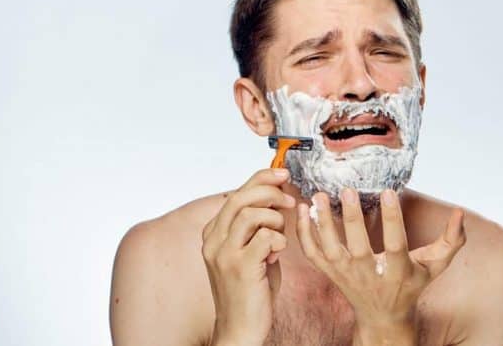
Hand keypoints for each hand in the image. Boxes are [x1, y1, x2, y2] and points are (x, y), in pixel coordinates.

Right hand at [201, 168, 295, 345]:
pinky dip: (277, 239)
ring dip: (274, 219)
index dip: (261, 179)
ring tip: (281, 234)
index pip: (236, 193)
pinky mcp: (239, 267)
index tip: (282, 175)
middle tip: (288, 199)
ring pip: (250, 214)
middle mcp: (214, 240)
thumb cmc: (250, 289)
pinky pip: (263, 237)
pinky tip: (278, 252)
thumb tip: (276, 198)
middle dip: (270, 192)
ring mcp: (224, 254)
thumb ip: (257, 226)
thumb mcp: (250, 251)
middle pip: (240, 197)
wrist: (240, 327)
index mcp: (214, 233)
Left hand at [295, 188, 465, 343]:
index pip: (395, 245)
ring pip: (328, 250)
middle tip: (346, 190)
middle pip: (357, 247)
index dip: (392, 219)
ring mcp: (345, 275)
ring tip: (319, 195)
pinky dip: (304, 234)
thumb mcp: (434, 267)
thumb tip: (460, 213)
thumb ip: (451, 241)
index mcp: (397, 272)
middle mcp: (368, 275)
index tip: (388, 192)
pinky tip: (303, 210)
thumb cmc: (410, 286)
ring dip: (321, 223)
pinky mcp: (329, 273)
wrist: (383, 317)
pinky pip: (312, 254)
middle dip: (352, 218)